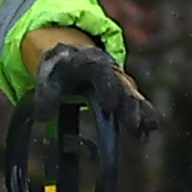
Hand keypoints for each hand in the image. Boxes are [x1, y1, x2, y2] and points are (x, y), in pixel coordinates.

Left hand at [29, 32, 159, 142]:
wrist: (74, 58)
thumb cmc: (61, 69)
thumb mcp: (49, 77)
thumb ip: (46, 94)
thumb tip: (43, 117)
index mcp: (90, 62)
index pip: (100, 72)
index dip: (107, 87)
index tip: (110, 105)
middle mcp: (109, 70)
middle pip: (122, 85)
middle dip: (129, 105)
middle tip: (133, 124)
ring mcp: (119, 82)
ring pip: (133, 96)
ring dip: (140, 113)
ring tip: (147, 131)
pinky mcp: (124, 94)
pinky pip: (137, 104)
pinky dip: (143, 116)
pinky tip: (148, 133)